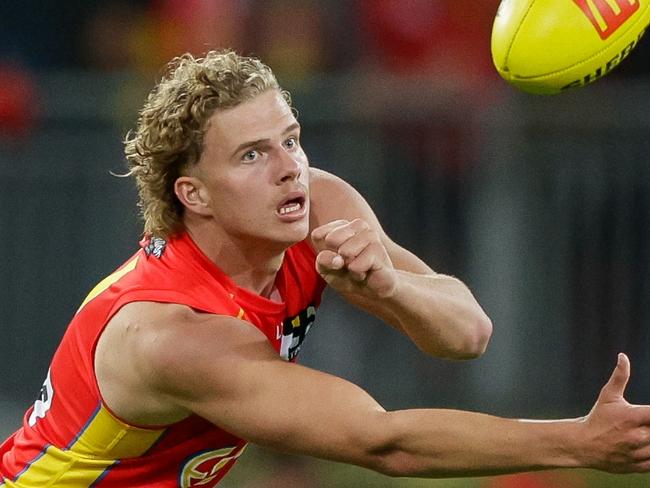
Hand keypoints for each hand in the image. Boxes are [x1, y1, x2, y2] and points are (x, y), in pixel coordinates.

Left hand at [310, 219, 397, 298]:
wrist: (372, 292)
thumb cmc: (348, 277)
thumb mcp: (327, 270)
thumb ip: (323, 261)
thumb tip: (336, 258)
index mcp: (341, 227)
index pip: (318, 235)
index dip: (322, 253)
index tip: (334, 261)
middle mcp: (358, 226)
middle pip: (331, 239)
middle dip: (335, 259)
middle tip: (346, 266)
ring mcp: (371, 236)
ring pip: (346, 250)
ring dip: (347, 266)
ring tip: (355, 270)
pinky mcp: (380, 251)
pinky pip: (359, 262)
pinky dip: (358, 272)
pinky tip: (364, 274)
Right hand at [580, 353, 649, 472]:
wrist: (582, 445)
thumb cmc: (597, 418)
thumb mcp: (608, 396)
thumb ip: (620, 376)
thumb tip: (623, 356)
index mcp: (633, 417)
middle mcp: (638, 436)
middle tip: (647, 422)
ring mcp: (639, 453)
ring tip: (646, 432)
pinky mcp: (639, 466)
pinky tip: (646, 444)